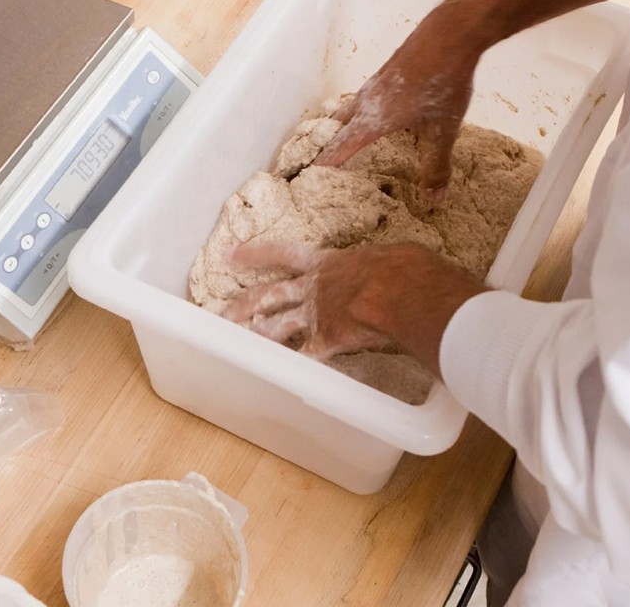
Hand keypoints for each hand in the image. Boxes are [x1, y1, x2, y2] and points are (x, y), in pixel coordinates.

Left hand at [222, 241, 489, 377]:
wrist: (401, 291)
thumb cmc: (404, 267)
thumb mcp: (390, 256)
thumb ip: (380, 263)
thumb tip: (395, 266)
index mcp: (328, 262)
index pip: (285, 253)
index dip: (257, 254)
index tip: (232, 255)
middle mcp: (315, 288)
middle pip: (270, 295)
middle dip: (245, 304)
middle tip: (224, 313)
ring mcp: (317, 315)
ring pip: (277, 326)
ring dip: (256, 335)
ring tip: (237, 344)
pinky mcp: (327, 340)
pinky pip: (305, 356)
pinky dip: (293, 366)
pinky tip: (281, 375)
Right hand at [313, 0, 487, 200]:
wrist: (450, 33)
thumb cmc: (443, 82)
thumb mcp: (443, 130)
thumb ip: (435, 166)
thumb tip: (434, 201)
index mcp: (371, 120)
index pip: (337, 149)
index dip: (321, 168)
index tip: (303, 182)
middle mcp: (365, 103)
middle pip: (334, 129)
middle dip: (323, 148)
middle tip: (314, 166)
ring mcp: (373, 86)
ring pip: (346, 112)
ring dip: (339, 129)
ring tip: (338, 143)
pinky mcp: (384, 75)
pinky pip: (360, 100)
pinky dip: (355, 115)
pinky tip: (373, 118)